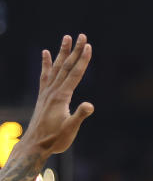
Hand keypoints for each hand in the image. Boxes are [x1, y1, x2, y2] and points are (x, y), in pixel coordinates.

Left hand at [21, 34, 93, 155]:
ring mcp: (46, 92)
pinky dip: (46, 63)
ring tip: (66, 38)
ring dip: (62, 52)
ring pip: (56, 67)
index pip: (75, 74)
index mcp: (61, 96)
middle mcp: (52, 91)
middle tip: (81, 36)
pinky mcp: (43, 96)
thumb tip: (90, 105)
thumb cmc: (55, 139)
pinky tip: (45, 53)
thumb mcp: (71, 129)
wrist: (35, 145)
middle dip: (74, 50)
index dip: (83, 60)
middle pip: (66, 66)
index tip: (88, 46)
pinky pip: (45, 75)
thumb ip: (79, 116)